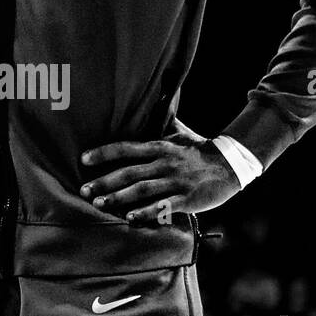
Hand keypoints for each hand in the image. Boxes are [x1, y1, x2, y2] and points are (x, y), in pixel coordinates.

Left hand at [79, 117, 240, 224]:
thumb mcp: (180, 132)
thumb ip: (163, 120)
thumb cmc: (201, 149)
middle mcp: (164, 163)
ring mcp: (175, 181)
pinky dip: (146, 212)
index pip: (125, 148)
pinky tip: (131, 218)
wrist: (232, 163)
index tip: (83, 159)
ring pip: (141, 189)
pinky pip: (163, 206)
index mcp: (159, 147)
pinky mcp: (187, 198)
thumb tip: (153, 97)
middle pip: (128, 172)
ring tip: (99, 204)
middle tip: (84, 191)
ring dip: (119, 198)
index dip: (103, 153)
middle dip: (104, 182)